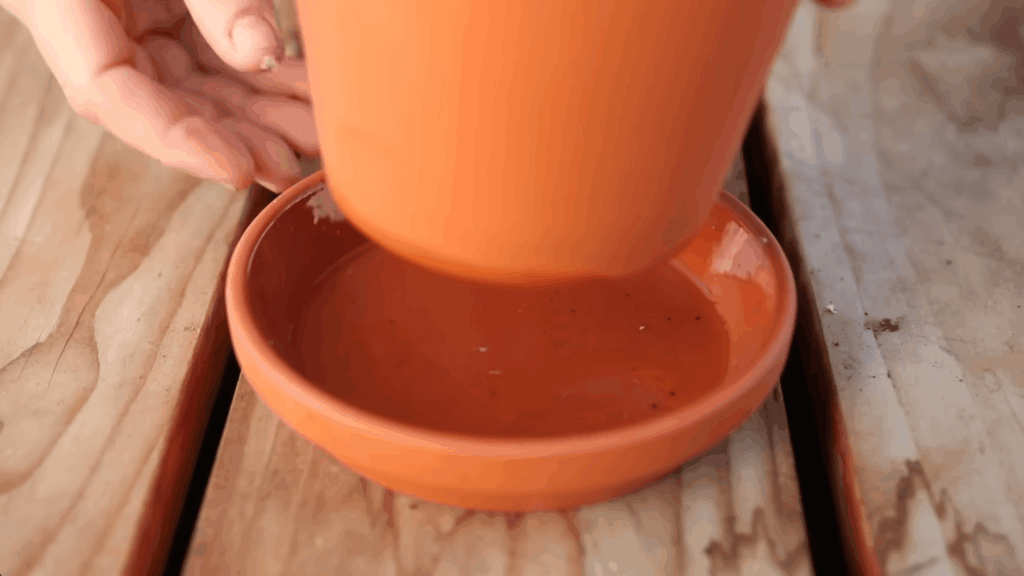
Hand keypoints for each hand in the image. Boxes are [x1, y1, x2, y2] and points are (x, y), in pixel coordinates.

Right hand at [4, 0, 316, 191]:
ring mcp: (126, 20)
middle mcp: (86, 20)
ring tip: (310, 132)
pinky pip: (207, 57)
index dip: (172, 139)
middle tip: (293, 158)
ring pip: (191, 87)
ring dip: (254, 113)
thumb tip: (261, 50)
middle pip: (158, 101)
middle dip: (231, 136)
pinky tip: (301, 94)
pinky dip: (256, 77)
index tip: (235, 167)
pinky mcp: (159, 15)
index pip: (106, 92)